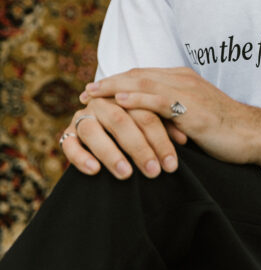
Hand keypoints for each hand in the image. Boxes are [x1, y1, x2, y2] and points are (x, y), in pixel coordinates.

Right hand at [59, 97, 186, 179]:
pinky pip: (69, 144)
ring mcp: (84, 116)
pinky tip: (95, 171)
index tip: (172, 163)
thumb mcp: (154, 126)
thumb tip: (183, 139)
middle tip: (154, 171)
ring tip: (127, 174)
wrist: (109, 129)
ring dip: (110, 153)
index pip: (145, 112)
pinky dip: (80, 157)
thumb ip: (166, 126)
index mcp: (126, 95)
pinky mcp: (68, 133)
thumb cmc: (140, 128)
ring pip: (93, 131)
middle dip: (139, 148)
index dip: (161, 137)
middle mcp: (103, 102)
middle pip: (121, 120)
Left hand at [80, 67, 260, 171]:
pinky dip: (136, 99)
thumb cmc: (224, 129)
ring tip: (92, 94)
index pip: (143, 74)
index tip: (96, 88)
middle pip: (138, 74)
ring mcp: (188, 91)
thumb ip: (172, 112)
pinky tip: (119, 102)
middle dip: (109, 81)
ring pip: (143, 82)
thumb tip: (148, 123)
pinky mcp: (191, 108)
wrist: (252, 134)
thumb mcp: (193, 115)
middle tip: (86, 91)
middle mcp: (183, 79)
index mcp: (183, 78)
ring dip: (114, 87)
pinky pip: (159, 100)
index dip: (118, 79)